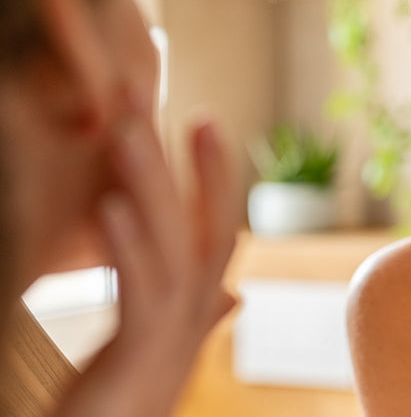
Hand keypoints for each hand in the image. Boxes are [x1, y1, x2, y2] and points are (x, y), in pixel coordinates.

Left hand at [53, 101, 238, 416]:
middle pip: (197, 225)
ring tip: (126, 128)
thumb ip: (197, 315)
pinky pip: (140, 292)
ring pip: (172, 246)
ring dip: (150, 184)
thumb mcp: (158, 349)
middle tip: (151, 94)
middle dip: (179, 159)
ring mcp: (173, 336)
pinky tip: (109, 205)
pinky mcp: (140, 356)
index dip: (214, 174)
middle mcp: (194, 317)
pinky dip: (128, 246)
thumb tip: (232, 293)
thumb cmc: (125, 405)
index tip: (204, 119)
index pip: (214, 228)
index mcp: (194, 309)